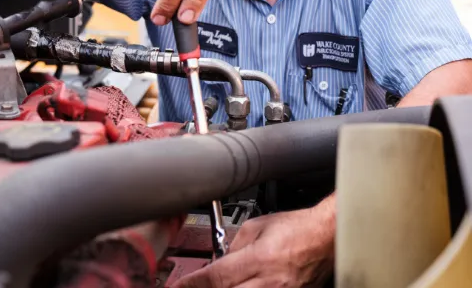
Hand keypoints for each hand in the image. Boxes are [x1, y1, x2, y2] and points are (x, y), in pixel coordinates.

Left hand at [173, 196, 335, 287]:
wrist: (326, 237)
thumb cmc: (297, 227)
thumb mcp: (258, 225)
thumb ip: (235, 244)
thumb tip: (219, 260)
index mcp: (259, 258)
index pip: (216, 277)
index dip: (193, 284)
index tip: (180, 286)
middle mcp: (269, 283)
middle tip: (197, 286)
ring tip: (220, 284)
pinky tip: (243, 286)